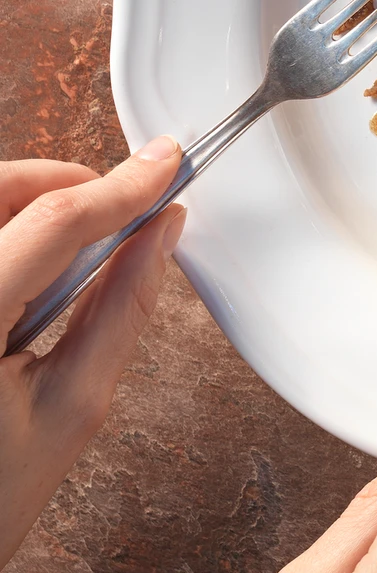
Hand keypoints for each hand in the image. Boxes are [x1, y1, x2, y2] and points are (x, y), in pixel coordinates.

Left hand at [0, 139, 185, 567]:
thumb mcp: (72, 408)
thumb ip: (123, 308)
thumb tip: (160, 235)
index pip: (52, 221)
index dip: (122, 186)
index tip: (165, 164)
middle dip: (61, 184)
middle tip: (114, 210)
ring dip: (26, 211)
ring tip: (64, 261)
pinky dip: (4, 244)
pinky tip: (23, 285)